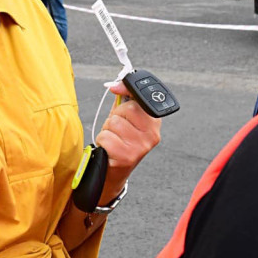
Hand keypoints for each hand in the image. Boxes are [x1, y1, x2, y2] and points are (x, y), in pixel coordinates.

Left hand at [96, 82, 161, 201]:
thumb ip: (122, 100)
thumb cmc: (118, 142)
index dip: (127, 90)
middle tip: (117, 129)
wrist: (113, 173)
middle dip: (116, 116)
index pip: (142, 98)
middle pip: (127, 109)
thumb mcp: (124, 119)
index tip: (117, 88)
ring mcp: (141, 146)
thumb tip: (115, 85)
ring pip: (115, 123)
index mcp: (154, 123)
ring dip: (107, 130)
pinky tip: (109, 149)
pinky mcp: (127, 157)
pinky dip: (103, 142)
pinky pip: (106, 137)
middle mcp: (152, 135)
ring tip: (113, 139)